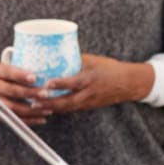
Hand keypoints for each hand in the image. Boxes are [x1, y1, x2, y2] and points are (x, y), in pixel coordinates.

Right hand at [0, 59, 49, 125]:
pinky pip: (11, 118)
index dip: (20, 75)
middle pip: (11, 90)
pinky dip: (27, 121)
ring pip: (12, 107)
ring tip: (48, 109)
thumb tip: (38, 75)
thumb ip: (12, 71)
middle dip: (30, 93)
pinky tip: (40, 120)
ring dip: (32, 110)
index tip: (34, 77)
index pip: (7, 72)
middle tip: (45, 94)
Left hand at [39, 54, 154, 112]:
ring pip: (68, 108)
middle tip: (34, 101)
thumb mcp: (93, 61)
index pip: (74, 82)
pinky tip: (47, 108)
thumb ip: (75, 60)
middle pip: (68, 101)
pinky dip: (60, 109)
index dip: (60, 84)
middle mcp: (90, 92)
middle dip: (50, 103)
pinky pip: (72, 109)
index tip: (46, 83)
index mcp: (91, 78)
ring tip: (35, 106)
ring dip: (52, 108)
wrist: (128, 84)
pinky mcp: (89, 107)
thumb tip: (55, 55)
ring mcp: (89, 102)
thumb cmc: (110, 68)